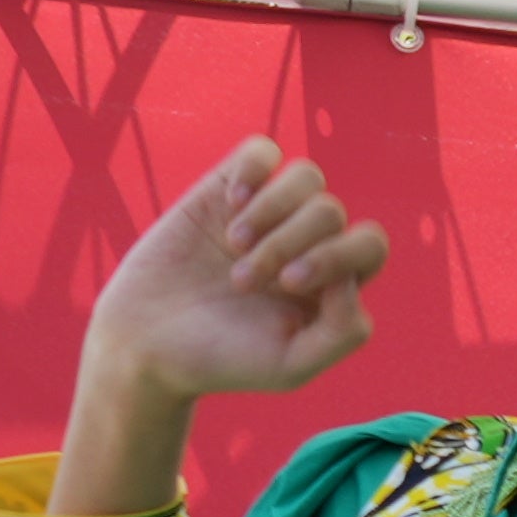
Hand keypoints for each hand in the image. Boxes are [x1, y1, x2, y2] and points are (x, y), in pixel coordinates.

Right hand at [84, 136, 388, 406]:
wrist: (147, 342)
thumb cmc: (222, 359)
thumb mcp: (292, 366)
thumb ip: (343, 331)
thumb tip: (352, 277)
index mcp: (332, 283)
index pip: (369, 245)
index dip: (336, 255)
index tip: (287, 284)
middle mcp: (307, 243)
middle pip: (332, 211)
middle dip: (290, 242)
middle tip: (243, 281)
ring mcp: (269, 212)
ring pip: (307, 177)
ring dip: (271, 210)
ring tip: (233, 246)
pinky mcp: (227, 188)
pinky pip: (263, 150)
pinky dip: (253, 172)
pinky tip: (228, 205)